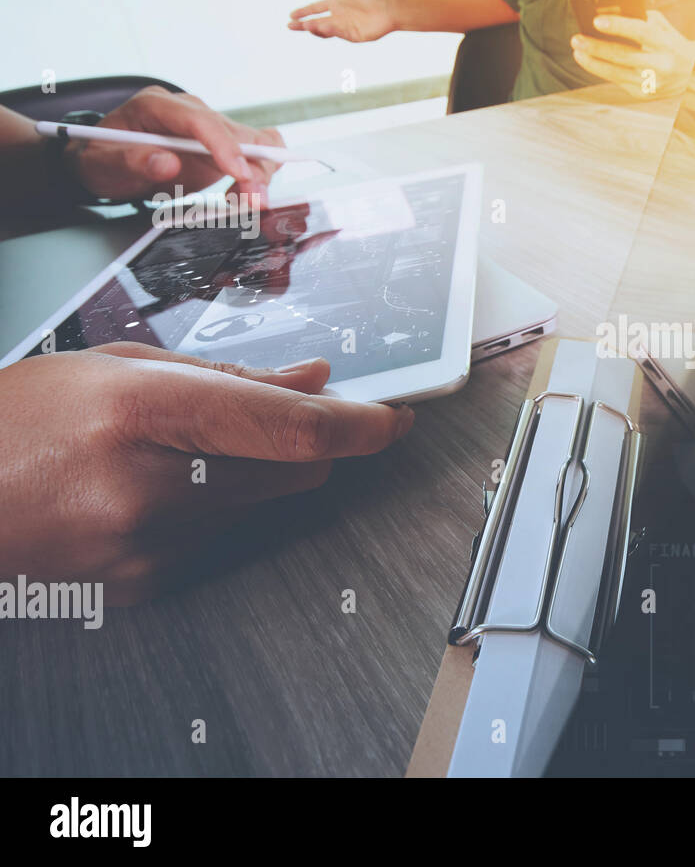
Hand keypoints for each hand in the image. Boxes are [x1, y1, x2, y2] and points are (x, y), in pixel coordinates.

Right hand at [0, 343, 413, 601]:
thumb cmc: (17, 423)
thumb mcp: (118, 369)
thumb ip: (231, 378)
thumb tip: (314, 382)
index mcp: (144, 414)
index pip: (292, 430)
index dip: (359, 426)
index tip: (395, 420)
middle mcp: (151, 489)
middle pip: (296, 475)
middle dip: (305, 444)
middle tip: (272, 417)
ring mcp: (148, 548)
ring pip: (262, 507)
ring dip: (250, 475)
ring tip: (173, 450)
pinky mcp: (146, 586)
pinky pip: (221, 540)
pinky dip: (210, 510)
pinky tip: (150, 489)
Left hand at [68, 87, 282, 202]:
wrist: (110, 161)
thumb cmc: (104, 158)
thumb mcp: (104, 163)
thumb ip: (131, 161)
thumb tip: (167, 164)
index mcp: (158, 105)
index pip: (200, 120)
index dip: (224, 145)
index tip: (239, 174)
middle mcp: (190, 111)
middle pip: (235, 132)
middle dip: (252, 167)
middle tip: (253, 201)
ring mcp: (209, 127)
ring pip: (254, 142)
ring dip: (261, 173)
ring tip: (249, 202)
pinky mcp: (223, 144)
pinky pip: (257, 150)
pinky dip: (261, 171)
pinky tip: (248, 192)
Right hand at [288, 0, 395, 41]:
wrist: (387, 9)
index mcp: (335, 3)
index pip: (315, 8)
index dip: (303, 12)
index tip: (292, 15)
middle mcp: (337, 16)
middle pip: (315, 21)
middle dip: (302, 24)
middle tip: (290, 26)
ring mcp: (344, 27)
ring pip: (324, 29)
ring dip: (313, 28)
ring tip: (304, 25)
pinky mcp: (351, 36)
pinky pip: (336, 34)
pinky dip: (327, 31)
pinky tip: (320, 26)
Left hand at [570, 10, 694, 116]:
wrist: (691, 77)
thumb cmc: (672, 45)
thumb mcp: (665, 29)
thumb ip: (644, 19)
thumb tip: (613, 14)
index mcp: (667, 43)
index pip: (640, 32)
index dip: (618, 26)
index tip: (597, 21)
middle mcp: (660, 65)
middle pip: (623, 55)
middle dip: (596, 47)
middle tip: (577, 39)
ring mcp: (652, 83)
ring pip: (616, 72)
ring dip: (593, 61)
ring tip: (578, 51)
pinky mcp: (644, 94)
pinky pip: (617, 81)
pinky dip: (601, 70)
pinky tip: (589, 61)